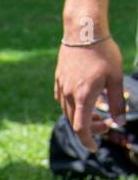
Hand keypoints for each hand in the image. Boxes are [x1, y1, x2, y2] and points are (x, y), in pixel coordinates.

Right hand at [54, 35, 124, 151]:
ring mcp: (61, 88)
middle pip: (75, 121)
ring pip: (68, 112)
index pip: (82, 128)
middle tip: (106, 125)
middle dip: (90, 128)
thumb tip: (120, 122)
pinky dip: (73, 107)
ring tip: (98, 113)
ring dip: (82, 117)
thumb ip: (117, 102)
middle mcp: (69, 95)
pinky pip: (62, 100)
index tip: (95, 148)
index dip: (88, 141)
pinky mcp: (58, 80)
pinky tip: (83, 101)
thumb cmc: (103, 53)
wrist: (83, 31)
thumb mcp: (116, 78)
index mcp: (84, 96)